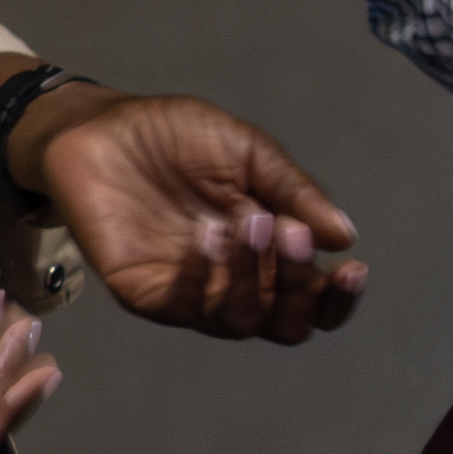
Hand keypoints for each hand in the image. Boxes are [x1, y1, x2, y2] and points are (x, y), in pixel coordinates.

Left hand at [1, 82, 371, 340]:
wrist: (101, 127)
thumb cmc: (176, 137)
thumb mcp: (249, 152)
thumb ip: (295, 192)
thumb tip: (345, 237)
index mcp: (269, 254)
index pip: (314, 298)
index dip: (338, 296)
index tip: (352, 268)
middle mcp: (236, 283)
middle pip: (287, 326)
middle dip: (300, 290)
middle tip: (291, 236)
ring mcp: (191, 293)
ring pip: (241, 322)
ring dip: (252, 278)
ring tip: (245, 222)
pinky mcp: (146, 293)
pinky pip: (186, 307)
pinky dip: (204, 277)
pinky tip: (206, 235)